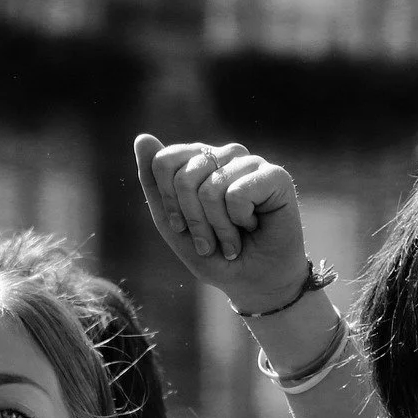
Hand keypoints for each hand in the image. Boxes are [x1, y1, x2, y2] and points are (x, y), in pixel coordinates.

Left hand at [132, 134, 308, 312]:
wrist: (254, 280)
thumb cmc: (214, 253)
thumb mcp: (173, 224)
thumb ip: (154, 183)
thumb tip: (142, 137)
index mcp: (198, 161)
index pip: (164, 161)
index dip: (169, 202)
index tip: (182, 227)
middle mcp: (224, 155)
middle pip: (184, 177)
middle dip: (193, 220)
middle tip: (211, 240)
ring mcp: (250, 162)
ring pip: (211, 189)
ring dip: (218, 227)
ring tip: (233, 238)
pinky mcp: (275, 175)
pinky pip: (237, 194)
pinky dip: (240, 221)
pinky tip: (253, 226)